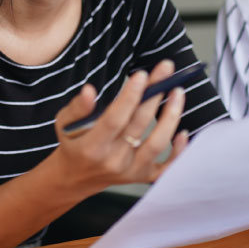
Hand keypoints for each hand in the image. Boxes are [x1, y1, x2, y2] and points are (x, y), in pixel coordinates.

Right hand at [49, 60, 191, 194]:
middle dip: (154, 94)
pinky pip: (167, 167)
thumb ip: (77, 107)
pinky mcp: (143, 176)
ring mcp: (131, 171)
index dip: (129, 97)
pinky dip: (179, 151)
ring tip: (177, 92)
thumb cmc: (73, 144)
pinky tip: (184, 132)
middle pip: (139, 124)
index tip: (141, 75)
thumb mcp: (64, 124)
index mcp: (93, 147)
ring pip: (157, 143)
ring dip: (170, 117)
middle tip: (165, 70)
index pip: (114, 120)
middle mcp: (114, 161)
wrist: (76, 178)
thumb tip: (89, 91)